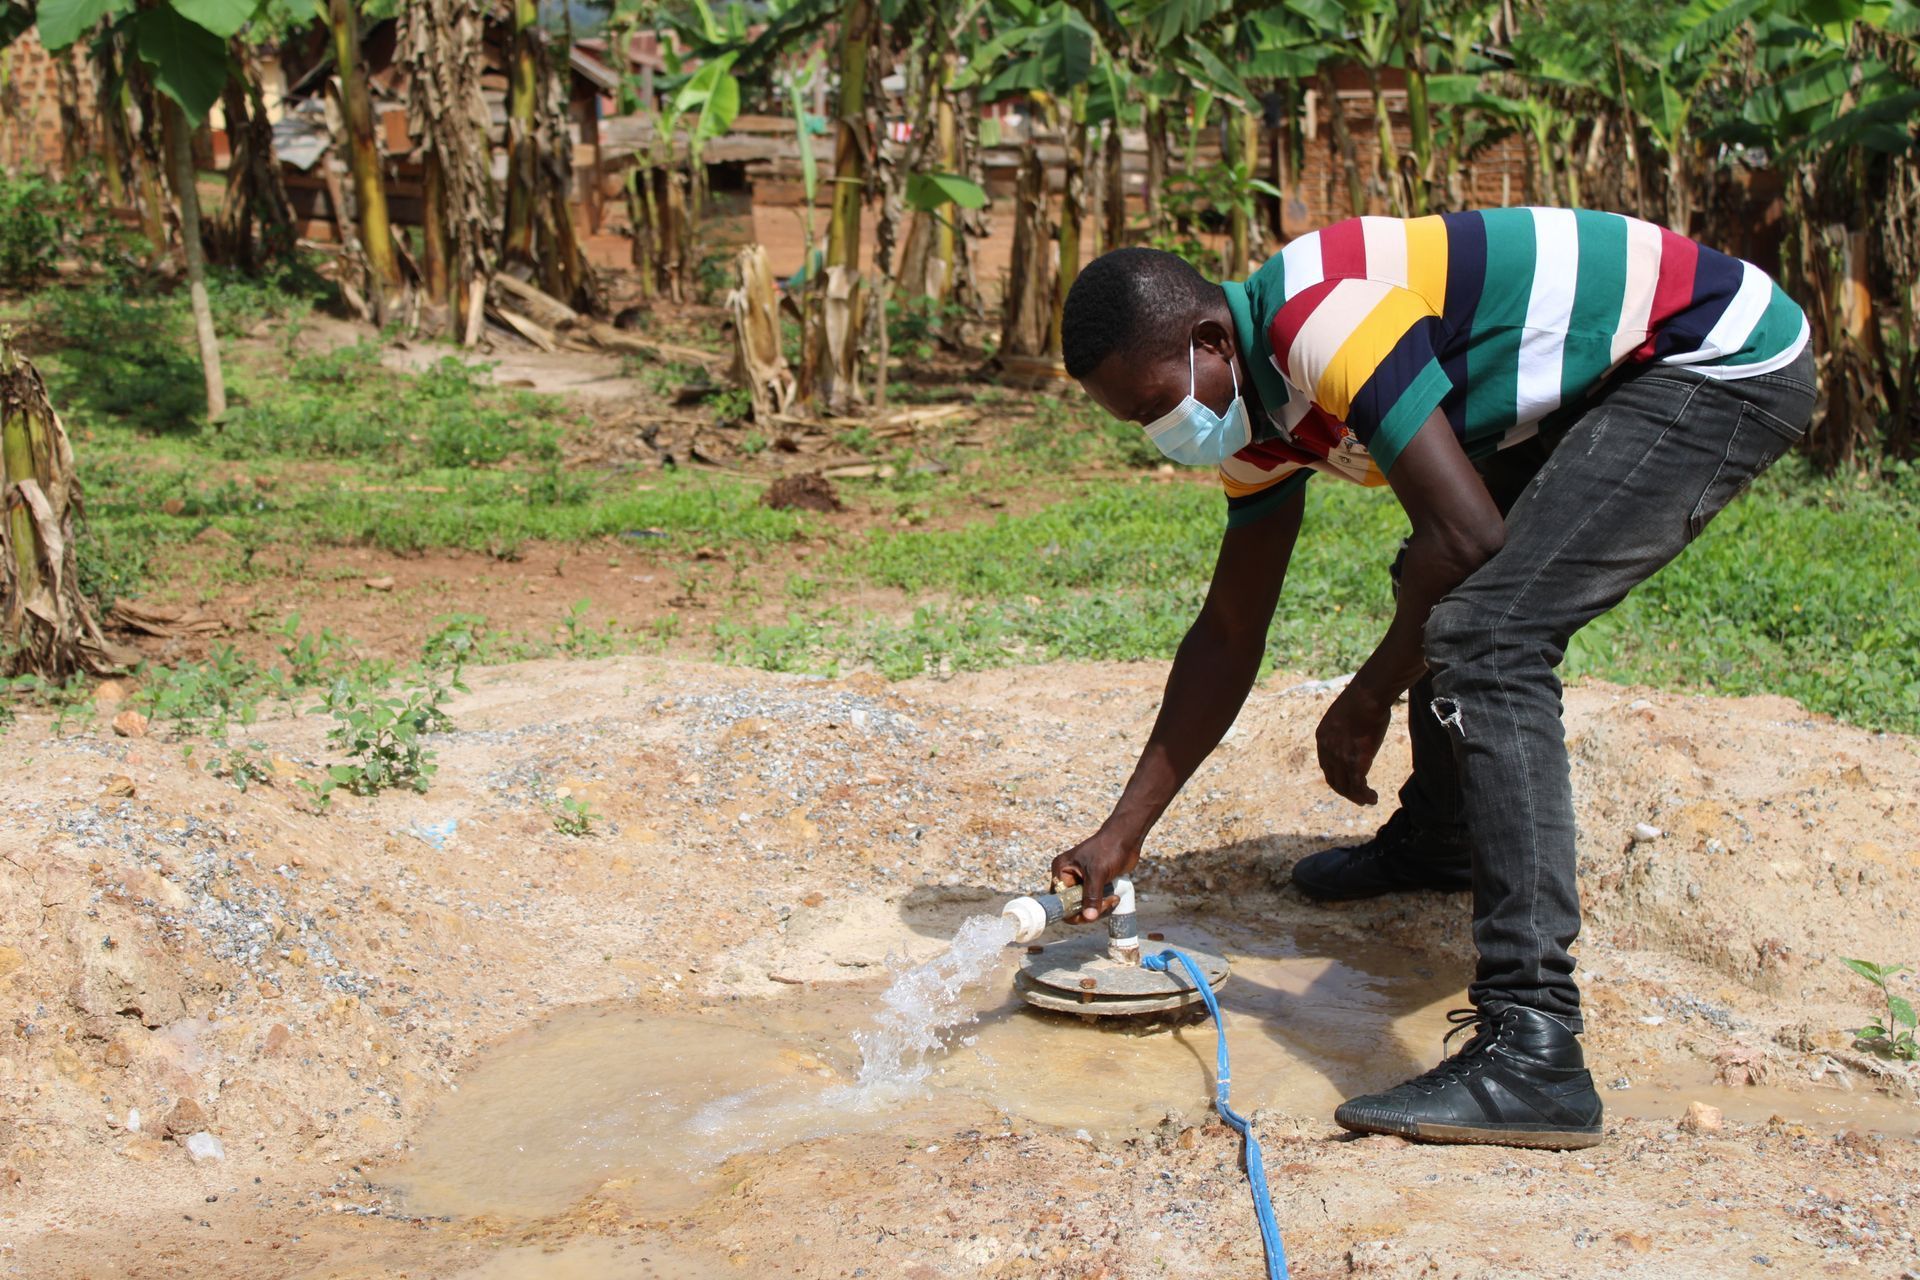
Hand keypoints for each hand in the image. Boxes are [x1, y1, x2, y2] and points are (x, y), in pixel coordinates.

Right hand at [1048, 828, 1137, 923]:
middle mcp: (1068, 877)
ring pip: (1084, 907)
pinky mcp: (1093, 885)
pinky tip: (1114, 898)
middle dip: (1089, 909)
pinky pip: (1094, 902)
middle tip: (1107, 903)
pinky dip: (1103, 904)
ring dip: (1099, 908)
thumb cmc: (1109, 849)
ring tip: (1113, 899)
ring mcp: (1081, 881)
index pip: (1059, 900)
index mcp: (1061, 871)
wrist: (1126, 838)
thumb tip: (1088, 917)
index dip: (1071, 910)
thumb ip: (1092, 896)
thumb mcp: (1098, 873)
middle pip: (1072, 906)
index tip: (1089, 913)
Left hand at [1316, 684, 1390, 805]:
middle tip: (1357, 797)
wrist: (1366, 696)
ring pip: (1346, 787)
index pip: (1326, 765)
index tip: (1347, 780)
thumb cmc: (1362, 699)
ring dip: (1357, 797)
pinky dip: (1365, 796)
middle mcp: (1327, 750)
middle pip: (1334, 779)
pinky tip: (1373, 798)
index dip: (1337, 776)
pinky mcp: (1356, 762)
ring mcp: (1340, 757)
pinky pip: (1358, 787)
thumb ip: (1346, 726)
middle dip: (1345, 791)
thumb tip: (1357, 726)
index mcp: (1322, 737)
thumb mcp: (1345, 713)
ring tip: (1367, 801)